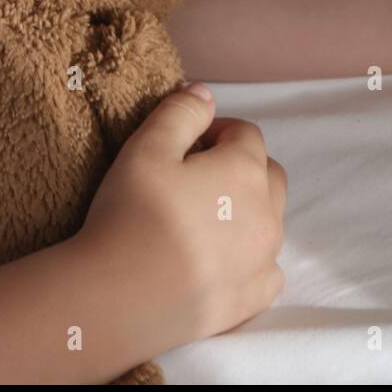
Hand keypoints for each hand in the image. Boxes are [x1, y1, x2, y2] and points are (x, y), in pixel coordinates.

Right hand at [75, 83, 285, 346]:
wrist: (120, 297)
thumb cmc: (132, 214)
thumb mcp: (146, 147)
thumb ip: (181, 112)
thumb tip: (205, 93)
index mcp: (246, 170)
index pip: (245, 134)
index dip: (215, 130)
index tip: (185, 143)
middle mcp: (268, 213)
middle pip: (267, 175)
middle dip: (240, 167)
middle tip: (195, 177)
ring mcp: (264, 259)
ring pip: (270, 221)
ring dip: (247, 210)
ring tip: (202, 219)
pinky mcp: (253, 299)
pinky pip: (268, 270)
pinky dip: (252, 259)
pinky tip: (222, 260)